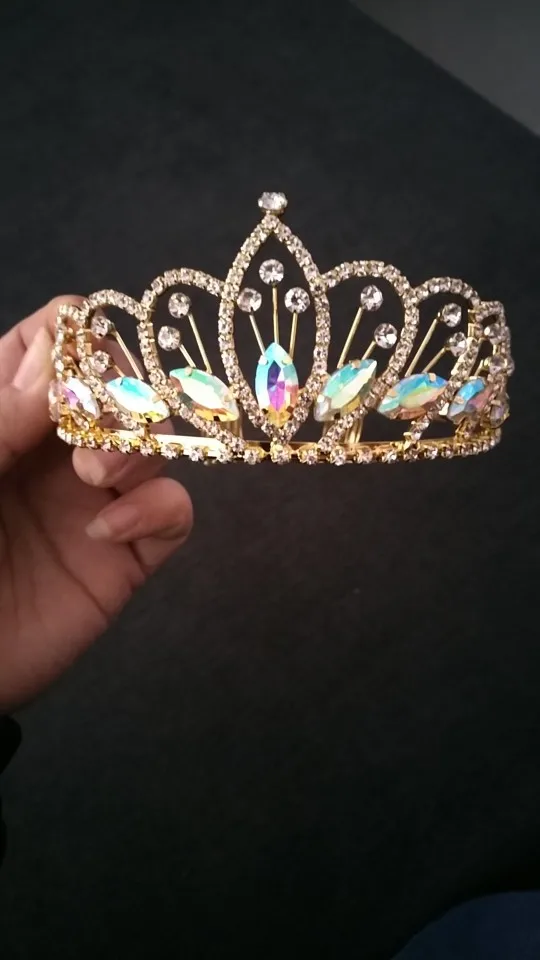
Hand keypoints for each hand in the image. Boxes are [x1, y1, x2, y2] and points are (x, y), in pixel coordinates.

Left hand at [0, 297, 192, 711]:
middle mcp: (54, 448)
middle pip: (121, 383)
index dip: (75, 339)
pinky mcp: (125, 555)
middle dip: (120, 393)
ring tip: (95, 479)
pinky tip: (108, 531)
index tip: (74, 371)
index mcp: (6, 416)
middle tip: (88, 433)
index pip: (54, 342)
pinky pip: (173, 512)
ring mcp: (93, 500)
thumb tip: (59, 351)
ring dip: (138, 446)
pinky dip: (156, 508)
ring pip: (156, 440)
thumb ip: (1, 416)